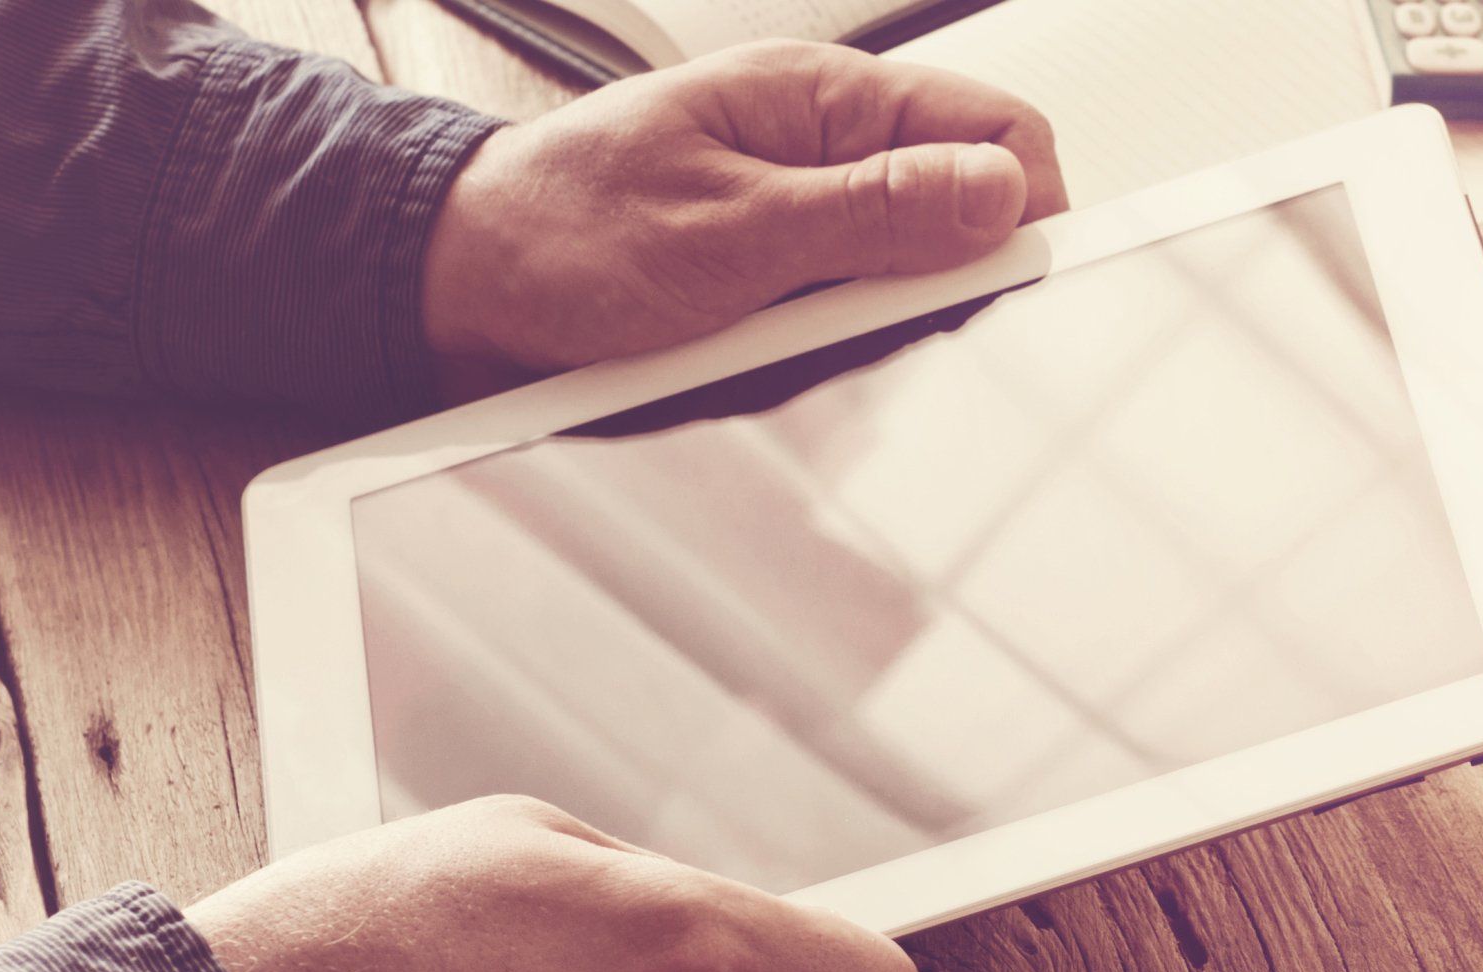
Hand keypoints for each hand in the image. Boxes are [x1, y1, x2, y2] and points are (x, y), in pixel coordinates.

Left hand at [421, 40, 1066, 372]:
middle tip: (839, 328)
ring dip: (852, 335)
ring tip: (758, 342)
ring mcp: (801, 220)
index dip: (1023, 209)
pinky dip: (806, 355)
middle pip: (956, 218)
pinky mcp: (774, 281)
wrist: (458, 288)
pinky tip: (744, 358)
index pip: (993, 131)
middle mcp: (823, 152)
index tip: (1010, 288)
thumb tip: (998, 195)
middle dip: (924, 292)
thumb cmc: (562, 235)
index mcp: (823, 101)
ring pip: (900, 287)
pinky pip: (837, 326)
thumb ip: (870, 216)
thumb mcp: (727, 232)